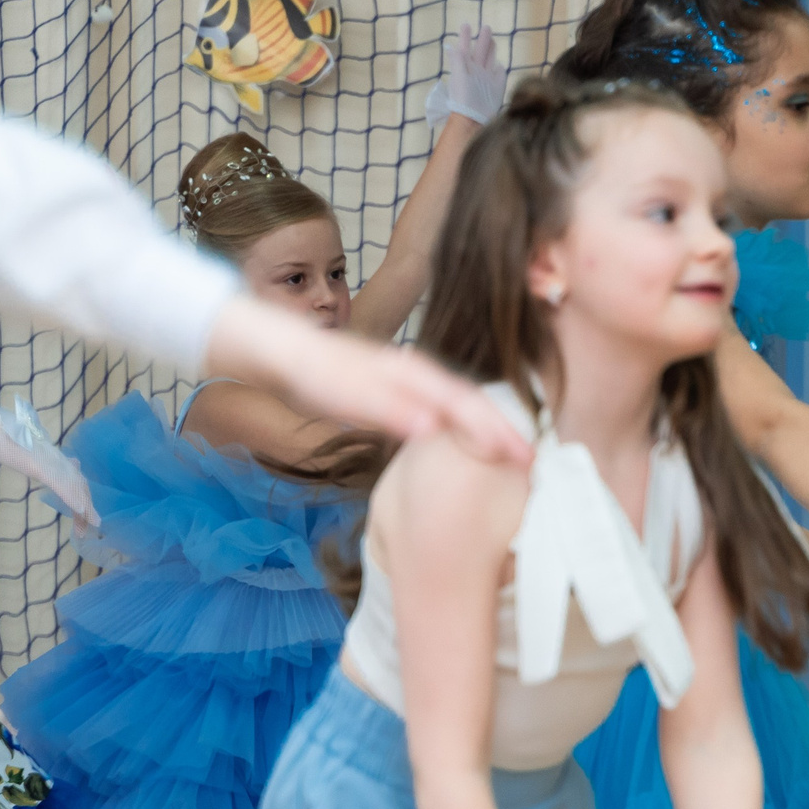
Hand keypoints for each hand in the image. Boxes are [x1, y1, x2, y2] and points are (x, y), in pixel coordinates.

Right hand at [0, 399, 97, 525]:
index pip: (76, 483)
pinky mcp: (40, 466)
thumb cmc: (8, 441)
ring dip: (84, 507)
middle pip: (79, 487)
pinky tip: (80, 509)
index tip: (87, 519)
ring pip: (73, 488)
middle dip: (87, 508)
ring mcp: (50, 463)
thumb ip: (44, 465)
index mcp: (56, 461)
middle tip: (92, 527)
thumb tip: (51, 472)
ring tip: (92, 523)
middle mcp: (58, 461)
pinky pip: (60, 484)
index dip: (83, 500)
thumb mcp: (30, 456)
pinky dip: (71, 497)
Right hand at [205, 297, 531, 465]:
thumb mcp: (382, 404)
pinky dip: (401, 413)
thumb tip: (445, 443)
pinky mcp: (340, 377)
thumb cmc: (333, 380)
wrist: (278, 350)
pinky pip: (375, 398)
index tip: (530, 456)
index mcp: (416, 376)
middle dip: (496, 427)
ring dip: (462, 420)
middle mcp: (404, 369)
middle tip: (527, 457)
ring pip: (425, 395)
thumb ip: (414, 418)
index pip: (469, 402)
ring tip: (493, 446)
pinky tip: (423, 429)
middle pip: (459, 397)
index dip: (501, 427)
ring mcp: (374, 371)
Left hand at [424, 22, 504, 134]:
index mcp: (465, 66)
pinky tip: (499, 64)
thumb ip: (457, 60)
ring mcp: (487, 79)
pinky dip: (499, 69)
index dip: (465, 37)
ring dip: (491, 50)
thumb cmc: (463, 98)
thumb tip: (450, 46)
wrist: (474, 118)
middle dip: (483, 40)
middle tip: (486, 27)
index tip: (466, 25)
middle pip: (480, 51)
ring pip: (490, 60)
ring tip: (492, 41)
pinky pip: (499, 75)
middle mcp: (476, 71)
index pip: (465, 47)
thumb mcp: (458, 76)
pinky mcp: (497, 88)